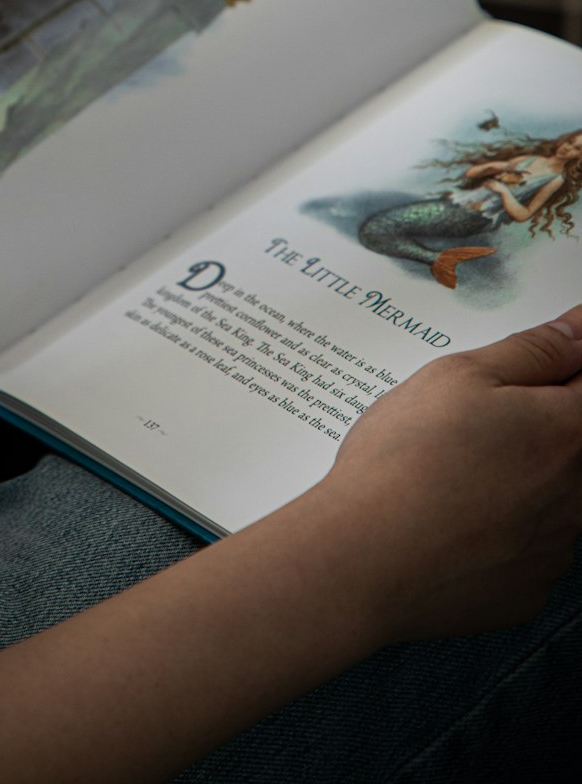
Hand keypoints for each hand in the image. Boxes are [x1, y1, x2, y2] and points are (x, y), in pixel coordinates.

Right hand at [329, 307, 581, 641]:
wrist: (364, 560)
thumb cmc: (405, 463)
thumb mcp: (459, 376)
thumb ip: (533, 351)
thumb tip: (578, 331)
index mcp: (567, 432)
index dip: (566, 365)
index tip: (543, 362)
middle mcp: (576, 495)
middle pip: (575, 443)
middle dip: (535, 424)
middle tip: (475, 420)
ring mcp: (554, 549)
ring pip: (552, 497)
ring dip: (518, 477)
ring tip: (452, 471)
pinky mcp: (526, 592)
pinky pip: (528, 547)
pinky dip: (501, 529)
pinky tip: (455, 518)